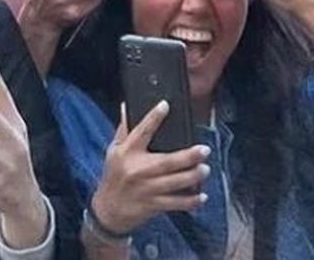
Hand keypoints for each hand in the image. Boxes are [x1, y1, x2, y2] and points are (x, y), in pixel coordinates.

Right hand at [89, 102, 210, 236]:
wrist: (108, 209)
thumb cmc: (113, 176)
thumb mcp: (113, 151)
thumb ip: (123, 130)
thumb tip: (126, 107)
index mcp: (126, 153)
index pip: (140, 132)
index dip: (153, 118)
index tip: (165, 105)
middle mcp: (137, 170)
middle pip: (166, 162)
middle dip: (188, 156)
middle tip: (204, 150)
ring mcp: (146, 189)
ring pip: (174, 182)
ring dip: (192, 176)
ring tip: (205, 169)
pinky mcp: (153, 205)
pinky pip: (175, 203)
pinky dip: (190, 201)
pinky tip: (201, 196)